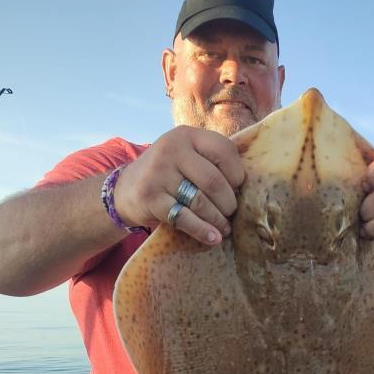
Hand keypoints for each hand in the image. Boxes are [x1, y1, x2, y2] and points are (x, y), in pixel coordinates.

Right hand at [113, 126, 244, 244]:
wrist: (125, 189)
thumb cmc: (168, 175)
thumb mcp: (186, 156)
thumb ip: (211, 161)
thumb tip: (248, 184)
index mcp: (187, 135)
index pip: (224, 150)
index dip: (237, 174)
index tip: (237, 189)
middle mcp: (172, 149)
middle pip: (214, 181)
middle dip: (228, 203)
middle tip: (231, 213)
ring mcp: (158, 173)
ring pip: (201, 202)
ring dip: (217, 220)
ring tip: (224, 228)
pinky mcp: (150, 197)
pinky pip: (184, 218)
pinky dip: (202, 231)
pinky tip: (213, 238)